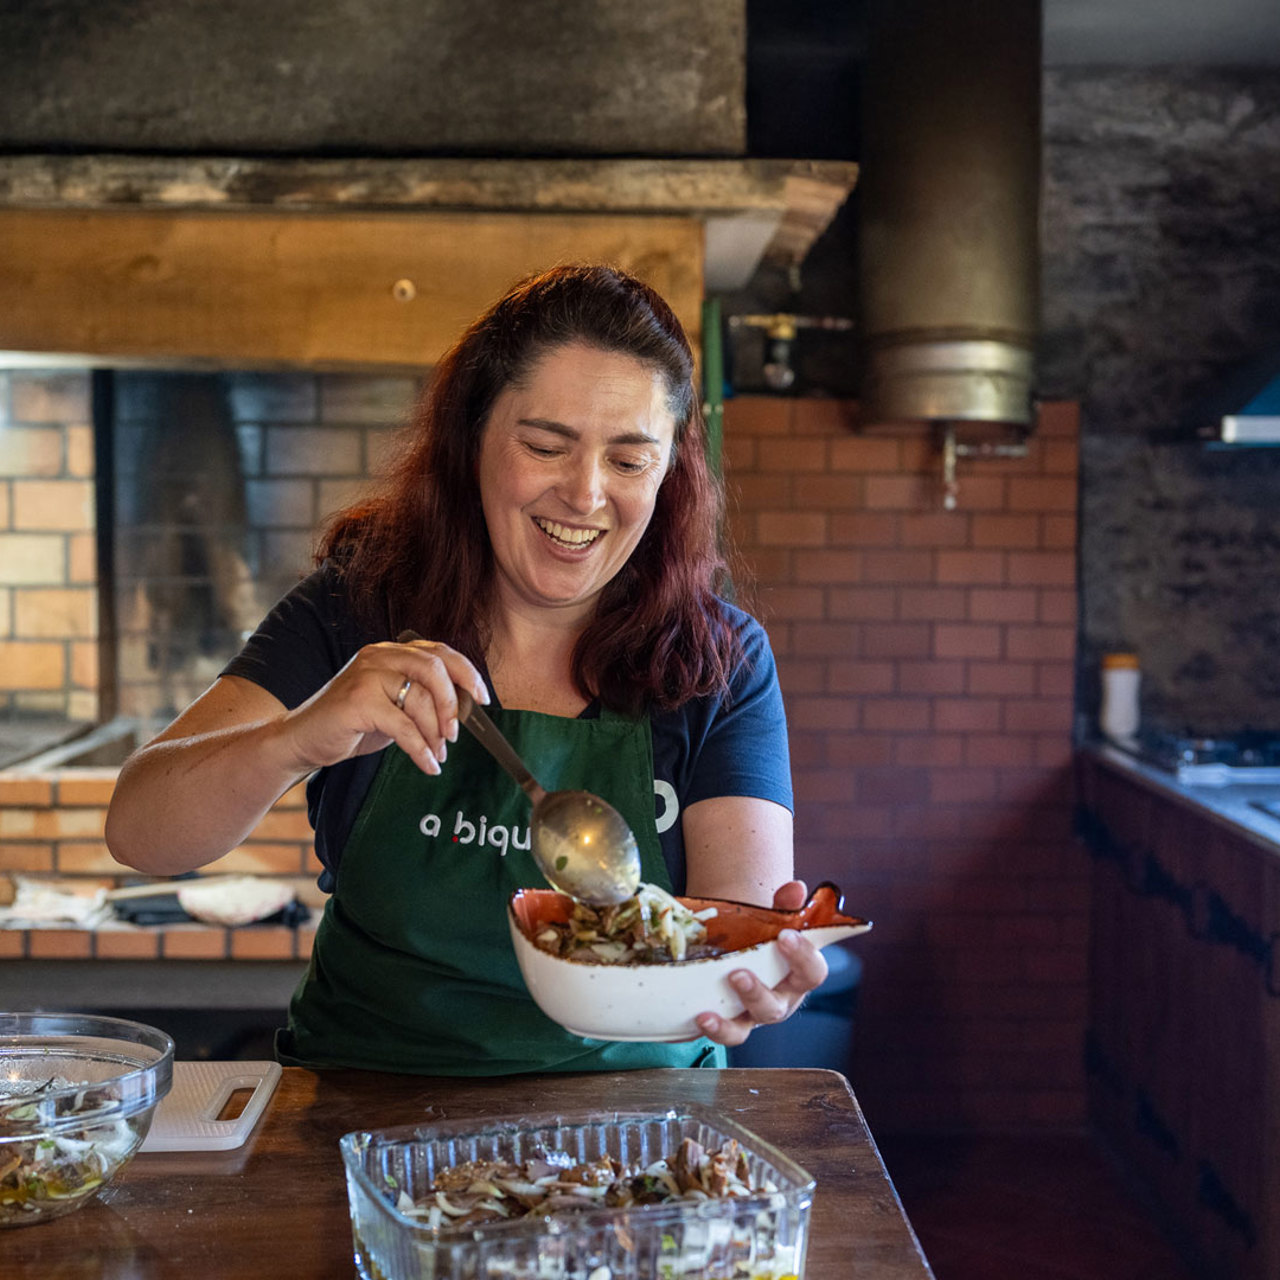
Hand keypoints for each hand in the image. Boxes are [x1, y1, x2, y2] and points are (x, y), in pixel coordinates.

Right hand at [280, 638, 488, 776]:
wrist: (301, 740)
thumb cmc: (350, 724)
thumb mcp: (392, 705)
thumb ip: (421, 699)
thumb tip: (463, 712)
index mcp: (390, 652)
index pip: (439, 652)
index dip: (466, 673)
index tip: (484, 698)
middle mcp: (379, 656)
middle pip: (434, 668)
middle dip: (453, 703)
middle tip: (456, 732)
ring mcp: (366, 676)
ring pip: (420, 698)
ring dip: (436, 733)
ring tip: (438, 754)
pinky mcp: (357, 702)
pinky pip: (403, 726)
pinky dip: (421, 749)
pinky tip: (427, 764)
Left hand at [694, 879, 828, 1046]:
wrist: (740, 954)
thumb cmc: (762, 939)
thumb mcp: (772, 920)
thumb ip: (784, 905)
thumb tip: (796, 889)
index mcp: (796, 976)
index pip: (813, 972)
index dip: (803, 956)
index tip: (786, 935)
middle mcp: (779, 999)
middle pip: (777, 1006)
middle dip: (757, 992)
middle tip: (738, 974)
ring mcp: (753, 1015)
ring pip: (747, 1026)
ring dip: (731, 1020)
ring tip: (710, 1009)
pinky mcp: (730, 1024)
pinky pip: (727, 1034)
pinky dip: (715, 1029)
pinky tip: (700, 1017)